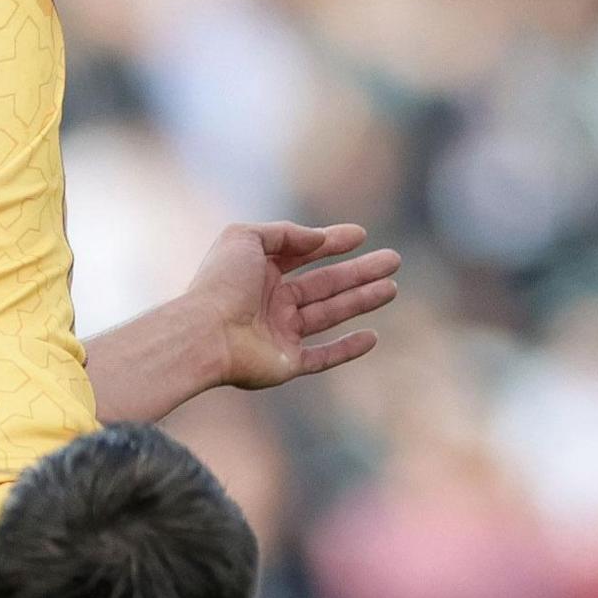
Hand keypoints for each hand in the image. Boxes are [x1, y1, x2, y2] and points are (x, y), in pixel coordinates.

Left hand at [184, 222, 400, 392]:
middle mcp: (272, 303)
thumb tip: (319, 238)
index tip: (360, 235)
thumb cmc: (221, 283)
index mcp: (259, 273)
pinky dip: (347, 349)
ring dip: (362, 300)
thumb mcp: (245, 237)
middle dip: (360, 272)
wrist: (204, 334)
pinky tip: (373, 337)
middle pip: (325, 284)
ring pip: (330, 314)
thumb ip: (285, 232)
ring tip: (392, 287)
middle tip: (393, 260)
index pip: (303, 255)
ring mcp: (280, 334)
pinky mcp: (287, 364)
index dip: (332, 243)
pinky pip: (323, 357)